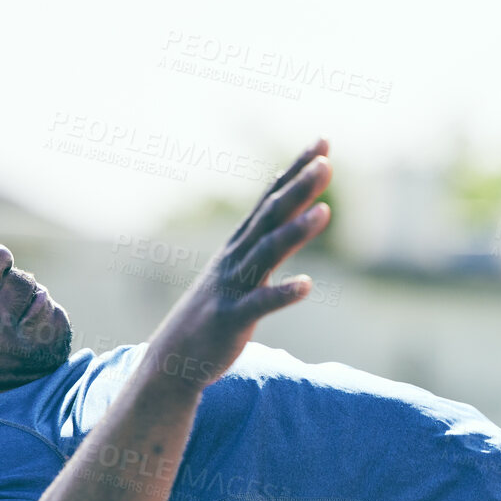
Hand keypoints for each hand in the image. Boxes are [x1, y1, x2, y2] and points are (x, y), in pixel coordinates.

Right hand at [145, 139, 332, 389]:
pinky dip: (282, 293)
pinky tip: (307, 285)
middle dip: (299, 188)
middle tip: (326, 163)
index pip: (272, 198)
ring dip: (296, 231)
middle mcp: (236, 258)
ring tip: (326, 211)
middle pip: (271, 216)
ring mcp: (233, 287)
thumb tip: (286, 210)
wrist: (174, 358)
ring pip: (267, 253)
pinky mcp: (232, 319)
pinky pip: (260, 304)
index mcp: (241, 245)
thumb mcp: (240, 271)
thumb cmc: (214, 312)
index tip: (322, 141)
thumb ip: (264, 241)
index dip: (295, 170)